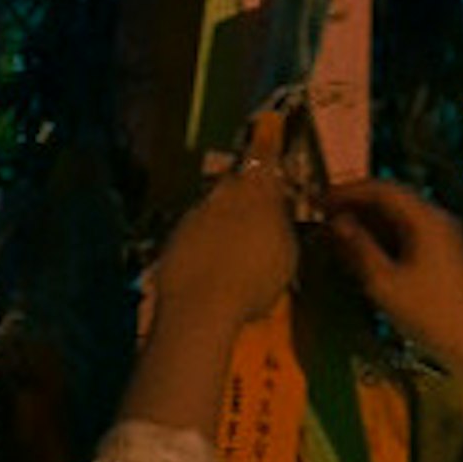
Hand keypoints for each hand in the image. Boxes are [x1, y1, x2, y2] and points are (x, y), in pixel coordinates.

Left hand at [144, 153, 300, 346]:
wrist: (202, 303)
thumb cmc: (255, 281)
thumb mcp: (287, 254)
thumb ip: (281, 224)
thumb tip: (277, 213)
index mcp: (258, 192)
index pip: (263, 158)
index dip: (266, 158)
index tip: (269, 163)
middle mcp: (224, 193)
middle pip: (234, 183)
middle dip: (242, 196)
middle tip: (253, 224)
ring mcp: (196, 211)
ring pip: (212, 208)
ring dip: (220, 224)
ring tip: (231, 258)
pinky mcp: (175, 233)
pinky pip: (193, 231)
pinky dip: (201, 244)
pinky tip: (209, 269)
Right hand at [322, 173, 462, 362]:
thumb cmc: (430, 314)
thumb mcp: (385, 282)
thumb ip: (359, 247)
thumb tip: (337, 222)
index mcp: (426, 219)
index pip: (381, 189)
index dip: (347, 191)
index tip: (319, 200)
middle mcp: (438, 219)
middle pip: (392, 200)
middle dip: (356, 205)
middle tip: (324, 216)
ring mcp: (445, 236)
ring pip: (400, 218)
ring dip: (369, 222)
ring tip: (338, 235)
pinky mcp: (446, 254)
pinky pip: (410, 234)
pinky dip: (384, 237)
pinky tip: (365, 252)